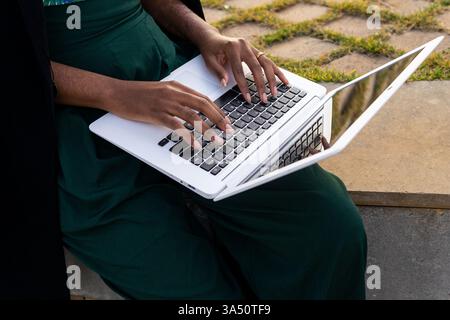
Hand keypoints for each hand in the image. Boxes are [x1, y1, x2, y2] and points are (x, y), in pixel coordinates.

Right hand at [106, 79, 232, 148]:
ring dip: (207, 129)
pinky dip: (188, 136)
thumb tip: (192, 108)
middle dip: (218, 118)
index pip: (203, 98)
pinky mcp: (155, 114)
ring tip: (216, 139)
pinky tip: (195, 144)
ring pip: (193, 116)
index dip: (217, 110)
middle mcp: (173, 93)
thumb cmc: (137, 93)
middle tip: (228, 130)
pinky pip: (176, 126)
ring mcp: (165, 103)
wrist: (115, 92)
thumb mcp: (161, 90)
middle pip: (203, 105)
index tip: (226, 120)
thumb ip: (177, 96)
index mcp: (176, 86)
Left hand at [197, 32, 289, 103]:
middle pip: (257, 67)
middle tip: (264, 99)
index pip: (240, 70)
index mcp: (232, 47)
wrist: (212, 38)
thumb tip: (225, 84)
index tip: (248, 98)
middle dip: (261, 85)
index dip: (244, 85)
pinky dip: (277, 72)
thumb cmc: (210, 50)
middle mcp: (244, 45)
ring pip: (266, 64)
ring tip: (275, 93)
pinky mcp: (256, 50)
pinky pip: (269, 62)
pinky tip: (285, 82)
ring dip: (272, 79)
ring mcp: (252, 47)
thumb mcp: (209, 60)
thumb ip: (218, 72)